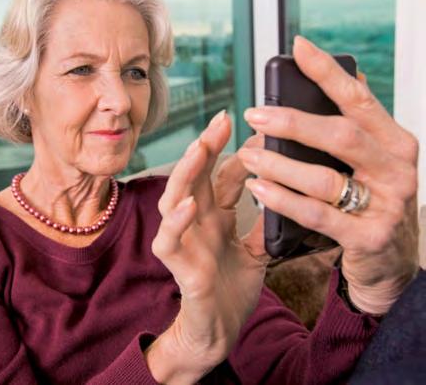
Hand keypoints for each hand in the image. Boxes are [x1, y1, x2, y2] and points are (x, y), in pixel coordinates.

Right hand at [145, 111, 266, 383]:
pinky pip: (170, 240)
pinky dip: (176, 221)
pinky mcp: (179, 267)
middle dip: (206, 146)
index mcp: (215, 216)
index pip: (222, 177)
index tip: (256, 130)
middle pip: (195, 176)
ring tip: (201, 148)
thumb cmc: (232, 288)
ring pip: (173, 198)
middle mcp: (197, 223)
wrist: (220, 330)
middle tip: (222, 120)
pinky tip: (189, 204)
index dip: (236, 153)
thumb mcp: (256, 250)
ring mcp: (185, 242)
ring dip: (186, 173)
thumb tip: (281, 192)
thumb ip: (262, 222)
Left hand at [239, 36, 418, 315]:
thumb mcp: (373, 161)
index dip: (327, 73)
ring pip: (323, 177)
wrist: (391, 260)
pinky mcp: (368, 237)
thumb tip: (346, 75)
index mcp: (395, 142)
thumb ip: (359, 125)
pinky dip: (283, 200)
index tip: (298, 48)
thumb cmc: (374, 201)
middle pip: (340, 135)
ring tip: (248, 155)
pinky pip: (316, 214)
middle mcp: (396, 169)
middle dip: (292, 122)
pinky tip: (259, 190)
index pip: (359, 99)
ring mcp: (386, 204)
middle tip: (254, 114)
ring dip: (279, 164)